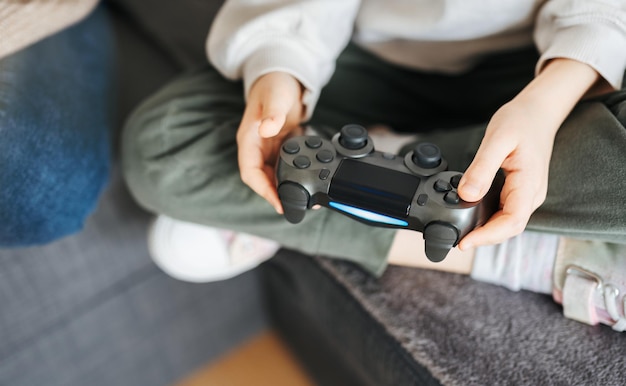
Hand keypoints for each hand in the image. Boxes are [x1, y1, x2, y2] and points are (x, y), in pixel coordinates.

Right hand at [237, 72, 304, 212]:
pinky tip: (308, 183)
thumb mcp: (274, 96)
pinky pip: (285, 168)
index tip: (278, 202)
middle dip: (277, 195)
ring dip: (286, 189)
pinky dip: (294, 177)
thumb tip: (268, 128)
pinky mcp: (280, 148)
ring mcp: (268, 149)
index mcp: (248, 139)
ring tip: (304, 200)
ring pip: (274, 176)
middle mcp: (256, 148)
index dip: (263, 190)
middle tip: (297, 206)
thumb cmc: (274, 84)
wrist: (282, 77)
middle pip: (262, 180)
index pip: (250, 173)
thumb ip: (272, 113)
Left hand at [456, 58, 600, 249]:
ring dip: (486, 231)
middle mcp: (532, 194)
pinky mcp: (520, 190)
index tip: (464, 242)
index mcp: (529, 184)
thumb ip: (481, 169)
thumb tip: (466, 194)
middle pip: (509, 228)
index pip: (511, 223)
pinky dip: (489, 219)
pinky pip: (506, 212)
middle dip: (484, 238)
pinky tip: (471, 215)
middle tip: (457, 240)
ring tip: (461, 231)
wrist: (538, 111)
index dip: (487, 236)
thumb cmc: (521, 120)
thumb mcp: (497, 140)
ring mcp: (528, 194)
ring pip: (507, 223)